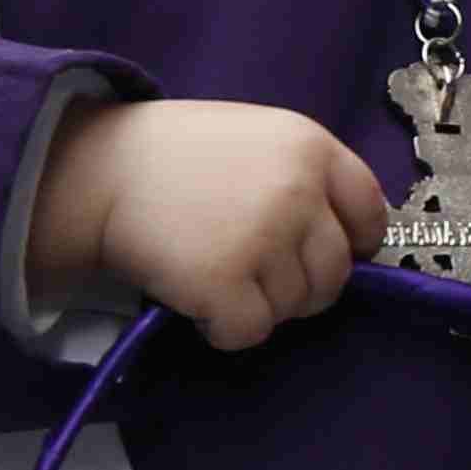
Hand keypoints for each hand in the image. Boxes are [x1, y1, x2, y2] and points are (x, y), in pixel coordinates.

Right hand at [29, 100, 385, 350]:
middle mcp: (298, 192)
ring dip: (258, 304)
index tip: (328, 257)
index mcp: (311, 147)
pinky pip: (250, 332)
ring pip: (293, 306)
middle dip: (301, 286)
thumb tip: (347, 242)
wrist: (100, 171)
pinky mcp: (225, 283)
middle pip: (334, 272)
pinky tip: (195, 297)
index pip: (370, 212)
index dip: (354, 244)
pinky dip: (223, 328)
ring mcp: (264, 238)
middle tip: (253, 274)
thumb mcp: (256, 137)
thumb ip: (304, 177)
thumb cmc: (175, 155)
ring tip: (213, 270)